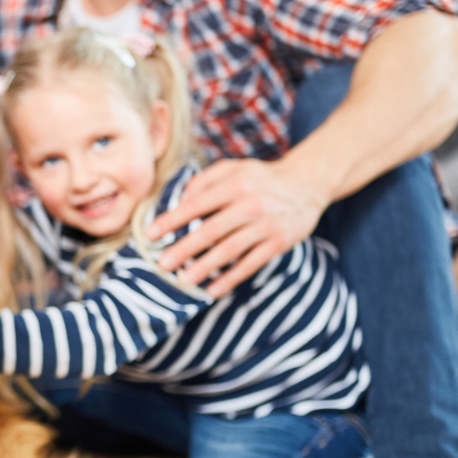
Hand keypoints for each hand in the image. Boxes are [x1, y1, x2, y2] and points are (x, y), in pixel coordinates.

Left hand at [146, 157, 328, 296]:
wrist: (307, 183)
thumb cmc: (260, 177)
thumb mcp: (234, 168)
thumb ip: (204, 180)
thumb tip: (179, 201)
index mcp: (235, 184)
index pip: (197, 204)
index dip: (172, 220)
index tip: (150, 234)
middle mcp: (251, 204)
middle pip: (211, 230)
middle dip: (184, 248)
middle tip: (162, 264)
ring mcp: (267, 225)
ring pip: (230, 250)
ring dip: (205, 267)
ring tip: (183, 280)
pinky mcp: (279, 242)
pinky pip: (251, 263)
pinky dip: (231, 278)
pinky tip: (212, 290)